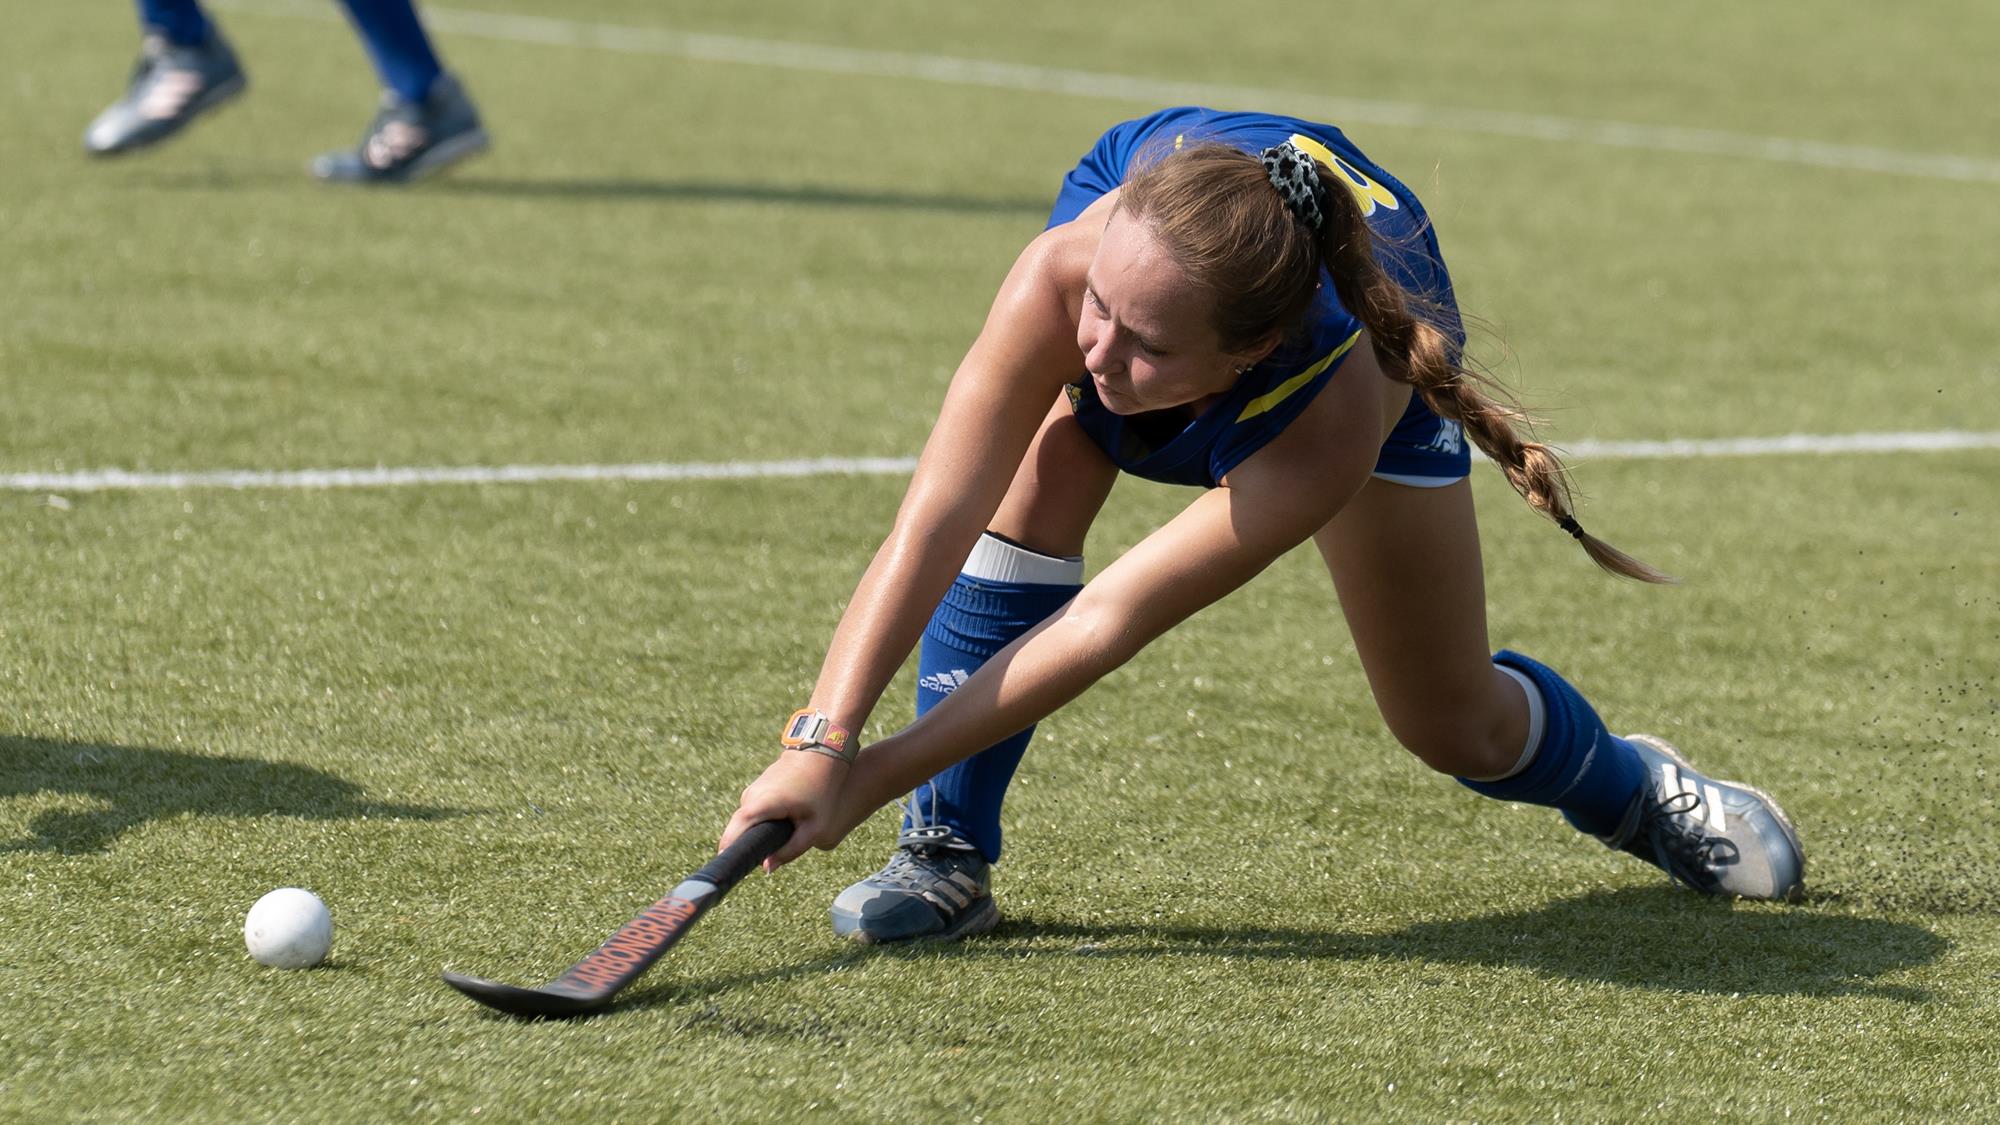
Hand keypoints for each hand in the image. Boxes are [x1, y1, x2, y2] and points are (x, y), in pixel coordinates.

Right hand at [718, 749, 852, 870]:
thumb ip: (790, 850)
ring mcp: (752, 790)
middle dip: (744, 849)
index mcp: (759, 806)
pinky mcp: (759, 787)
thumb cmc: (822, 788)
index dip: (728, 857)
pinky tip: (774, 833)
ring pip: (746, 822)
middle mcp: (749, 797)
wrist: (824, 751)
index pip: (732, 838)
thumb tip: (767, 868)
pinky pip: (753, 813)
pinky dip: (760, 824)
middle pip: (737, 832)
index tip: (728, 874)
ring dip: (754, 835)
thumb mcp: (813, 826)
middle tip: (755, 867)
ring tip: (767, 851)